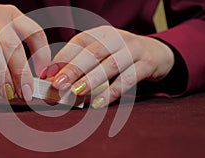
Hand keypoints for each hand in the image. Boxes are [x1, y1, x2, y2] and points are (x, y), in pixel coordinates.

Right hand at [0, 0, 50, 101]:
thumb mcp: (3, 27)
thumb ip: (16, 46)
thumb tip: (28, 79)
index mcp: (13, 16)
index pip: (35, 33)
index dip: (42, 55)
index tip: (43, 74)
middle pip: (13, 47)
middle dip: (21, 74)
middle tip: (26, 94)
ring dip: (2, 76)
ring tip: (7, 94)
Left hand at [47, 25, 173, 107]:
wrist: (156, 53)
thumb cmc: (121, 56)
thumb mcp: (102, 54)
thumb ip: (80, 64)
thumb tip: (53, 80)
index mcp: (102, 33)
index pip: (79, 42)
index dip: (62, 59)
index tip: (48, 76)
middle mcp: (117, 37)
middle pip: (93, 52)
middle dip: (73, 69)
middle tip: (57, 85)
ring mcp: (133, 49)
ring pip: (110, 65)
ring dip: (91, 81)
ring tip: (76, 93)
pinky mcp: (147, 64)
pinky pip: (128, 79)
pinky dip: (113, 92)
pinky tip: (99, 102)